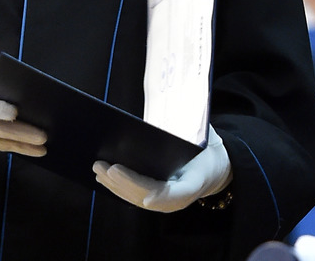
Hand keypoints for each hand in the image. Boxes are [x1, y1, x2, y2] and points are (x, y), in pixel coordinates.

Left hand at [92, 125, 231, 212]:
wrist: (216, 170)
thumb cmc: (208, 151)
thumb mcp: (206, 138)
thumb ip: (189, 129)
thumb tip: (170, 112)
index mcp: (195, 182)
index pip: (178, 193)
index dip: (162, 196)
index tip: (148, 198)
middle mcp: (179, 198)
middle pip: (149, 195)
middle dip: (126, 183)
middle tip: (107, 168)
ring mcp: (166, 202)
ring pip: (137, 198)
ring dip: (115, 185)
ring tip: (98, 169)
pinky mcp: (155, 200)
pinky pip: (134, 195)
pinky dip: (118, 187)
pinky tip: (103, 177)